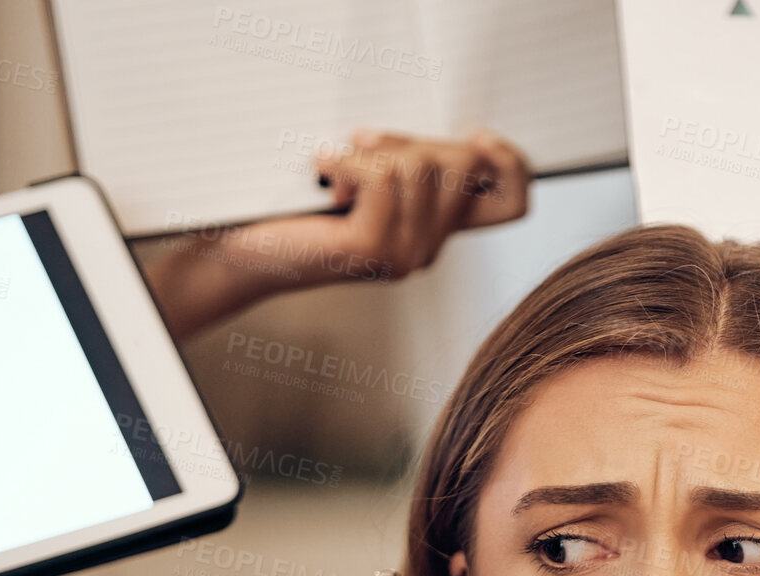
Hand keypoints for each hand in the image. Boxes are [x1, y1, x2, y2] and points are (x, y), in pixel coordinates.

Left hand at [145, 127, 532, 339]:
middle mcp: (428, 251)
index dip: (511, 162)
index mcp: (435, 232)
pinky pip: (383, 177)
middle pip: (462, 165)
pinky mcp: (371, 249)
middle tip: (362, 146)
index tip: (476, 136)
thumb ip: (416, 164)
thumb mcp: (371, 176)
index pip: (514, 202)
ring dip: (373, 150)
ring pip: (420, 166)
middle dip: (412, 138)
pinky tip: (323, 172)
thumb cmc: (298, 207)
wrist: (245, 246)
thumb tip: (465, 143)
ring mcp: (403, 255)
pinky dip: (347, 160)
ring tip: (338, 167)